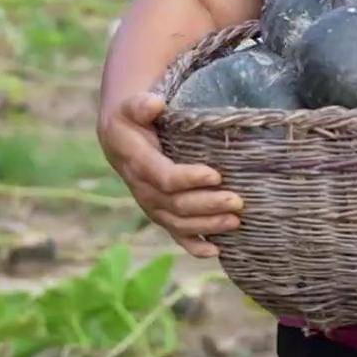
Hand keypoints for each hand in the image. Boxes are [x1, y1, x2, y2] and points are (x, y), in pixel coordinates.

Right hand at [98, 92, 242, 257]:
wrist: (119, 139)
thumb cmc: (132, 119)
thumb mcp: (131, 106)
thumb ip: (140, 105)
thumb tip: (154, 104)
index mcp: (136, 162)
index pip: (163, 177)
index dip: (188, 179)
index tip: (216, 175)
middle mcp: (142, 189)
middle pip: (175, 205)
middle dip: (207, 205)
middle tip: (237, 201)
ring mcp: (151, 205)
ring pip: (178, 223)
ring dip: (207, 225)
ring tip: (235, 222)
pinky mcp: (160, 213)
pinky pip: (175, 234)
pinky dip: (193, 245)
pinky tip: (215, 251)